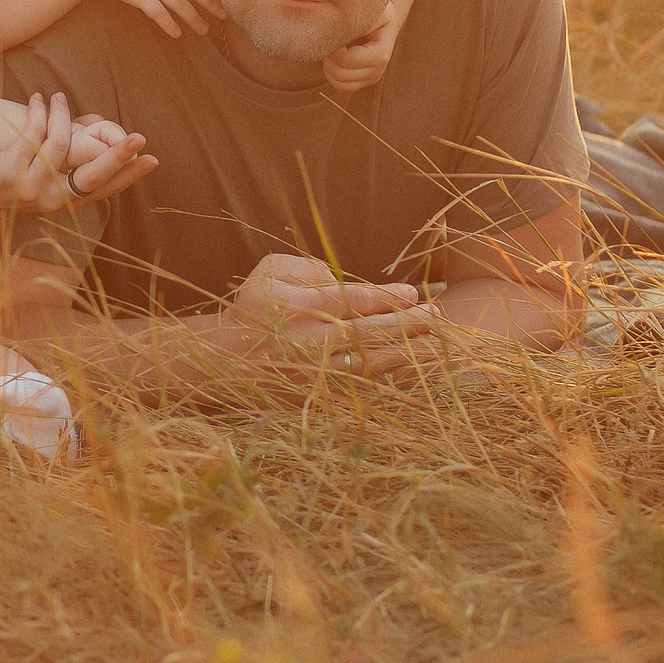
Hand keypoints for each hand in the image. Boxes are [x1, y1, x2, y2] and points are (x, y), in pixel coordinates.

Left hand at [0, 95, 157, 217]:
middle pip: (93, 176)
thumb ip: (65, 159)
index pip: (104, 188)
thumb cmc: (4, 180)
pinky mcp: (9, 171)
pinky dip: (39, 112)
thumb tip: (94, 125)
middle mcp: (52, 199)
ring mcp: (30, 187)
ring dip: (62, 115)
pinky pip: (33, 134)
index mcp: (64, 200)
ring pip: (61, 145)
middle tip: (138, 138)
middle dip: (117, 156)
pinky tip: (37, 99)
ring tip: (57, 97)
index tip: (152, 160)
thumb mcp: (38, 176)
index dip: (128, 174)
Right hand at [224, 253, 441, 377]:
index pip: (358, 300)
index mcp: (301, 306)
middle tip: (437, 315)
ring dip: (409, 354)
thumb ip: (309, 266)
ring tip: (436, 344)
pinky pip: (363, 390)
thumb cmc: (254, 307)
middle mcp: (311, 342)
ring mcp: (316, 374)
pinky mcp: (319, 397)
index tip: (413, 293)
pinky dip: (390, 381)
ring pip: (373, 365)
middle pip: (373, 333)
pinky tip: (411, 371)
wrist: (226, 360)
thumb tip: (345, 277)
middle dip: (411, 324)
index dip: (391, 297)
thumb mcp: (271, 270)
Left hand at [323, 3, 398, 94]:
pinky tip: (333, 58)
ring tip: (332, 49)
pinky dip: (331, 74)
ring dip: (329, 66)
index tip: (331, 35)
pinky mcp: (362, 82)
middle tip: (328, 41)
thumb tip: (338, 22)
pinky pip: (340, 86)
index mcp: (381, 53)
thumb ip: (358, 17)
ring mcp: (371, 78)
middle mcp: (378, 70)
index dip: (334, 49)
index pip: (348, 59)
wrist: (382, 20)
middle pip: (341, 74)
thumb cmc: (374, 11)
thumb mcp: (370, 9)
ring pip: (339, 83)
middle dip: (329, 57)